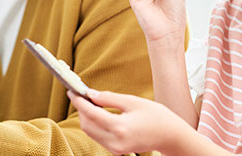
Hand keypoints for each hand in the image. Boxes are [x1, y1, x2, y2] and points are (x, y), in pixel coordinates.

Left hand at [68, 89, 187, 154]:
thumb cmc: (156, 116)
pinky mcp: (117, 150)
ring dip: (86, 117)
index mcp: (120, 127)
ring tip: (87, 101)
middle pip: (87, 125)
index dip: (79, 102)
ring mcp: (115, 148)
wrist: (170, 135)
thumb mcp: (133, 101)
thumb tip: (91, 94)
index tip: (72, 92)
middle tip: (79, 95)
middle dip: (80, 110)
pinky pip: (98, 136)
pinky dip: (94, 124)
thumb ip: (110, 98)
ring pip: (91, 132)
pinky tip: (96, 112)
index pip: (91, 114)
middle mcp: (115, 141)